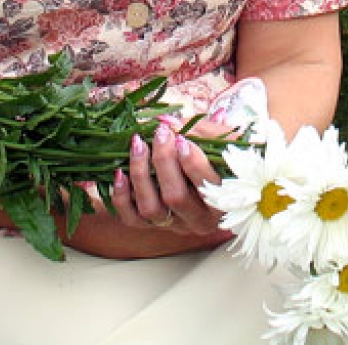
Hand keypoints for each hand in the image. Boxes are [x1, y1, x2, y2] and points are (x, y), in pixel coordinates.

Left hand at [110, 123, 224, 237]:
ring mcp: (175, 225)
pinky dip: (122, 197)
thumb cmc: (226, 159)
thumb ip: (202, 130)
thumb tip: (167, 121)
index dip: (192, 163)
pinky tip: (121, 173)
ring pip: (151, 208)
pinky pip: (132, 219)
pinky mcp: (155, 226)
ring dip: (141, 174)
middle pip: (175, 196)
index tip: (181, 138)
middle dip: (163, 161)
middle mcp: (199, 220)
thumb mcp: (226, 143)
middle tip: (160, 133)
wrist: (220, 184)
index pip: (206, 187)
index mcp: (224, 203)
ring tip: (138, 144)